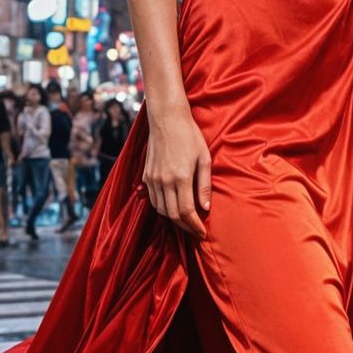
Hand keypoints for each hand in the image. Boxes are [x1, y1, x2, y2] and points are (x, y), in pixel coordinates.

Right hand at [142, 107, 210, 238]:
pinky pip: (153, 200)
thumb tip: (205, 208)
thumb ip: (204, 185)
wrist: (167, 119)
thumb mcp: (204, 159)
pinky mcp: (147, 175)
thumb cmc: (190, 136)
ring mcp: (153, 179)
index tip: (202, 232)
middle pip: (172, 215)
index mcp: (180, 177)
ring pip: (161, 209)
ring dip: (173, 219)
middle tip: (196, 231)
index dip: (194, 226)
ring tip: (187, 221)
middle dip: (185, 227)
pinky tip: (173, 207)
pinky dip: (163, 208)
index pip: (186, 212)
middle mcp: (164, 181)